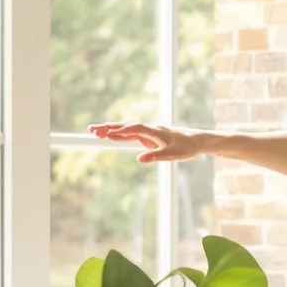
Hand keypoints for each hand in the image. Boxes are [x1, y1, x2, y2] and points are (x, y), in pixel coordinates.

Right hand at [90, 121, 206, 163]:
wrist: (196, 141)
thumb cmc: (186, 147)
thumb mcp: (172, 155)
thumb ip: (155, 156)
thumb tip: (139, 159)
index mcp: (153, 131)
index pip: (132, 129)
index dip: (119, 130)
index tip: (106, 133)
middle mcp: (148, 129)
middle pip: (125, 127)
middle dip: (108, 128)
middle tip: (91, 130)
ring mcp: (147, 132)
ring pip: (126, 130)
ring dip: (111, 130)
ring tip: (94, 132)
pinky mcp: (148, 137)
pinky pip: (131, 135)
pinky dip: (120, 135)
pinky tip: (110, 136)